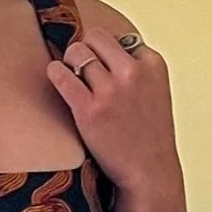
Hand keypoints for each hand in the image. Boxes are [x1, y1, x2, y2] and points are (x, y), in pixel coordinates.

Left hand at [46, 29, 183, 203]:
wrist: (149, 173)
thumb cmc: (149, 136)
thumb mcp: (156, 92)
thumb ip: (138, 70)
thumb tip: (104, 51)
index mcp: (152, 64)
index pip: (119, 39)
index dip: (109, 54)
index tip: (106, 70)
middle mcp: (132, 73)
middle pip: (95, 38)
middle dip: (86, 49)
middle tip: (83, 68)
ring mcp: (110, 91)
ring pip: (77, 53)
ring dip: (70, 62)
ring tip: (72, 76)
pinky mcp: (89, 110)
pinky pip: (61, 75)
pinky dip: (55, 72)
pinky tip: (56, 76)